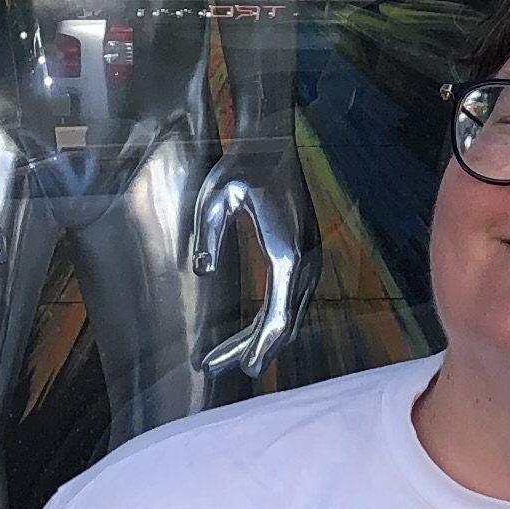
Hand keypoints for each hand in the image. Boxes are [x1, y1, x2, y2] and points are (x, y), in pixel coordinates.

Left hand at [192, 147, 307, 378]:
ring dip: (260, 336)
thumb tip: (201, 271)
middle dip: (251, 348)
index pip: (278, 316)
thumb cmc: (241, 166)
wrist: (272, 139)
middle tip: (215, 366)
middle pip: (283, 322)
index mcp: (285, 253)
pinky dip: (271, 318)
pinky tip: (251, 328)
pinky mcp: (304, 251)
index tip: (241, 369)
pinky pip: (290, 297)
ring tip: (228, 357)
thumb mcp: (215, 197)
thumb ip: (207, 234)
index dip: (258, 346)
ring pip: (289, 312)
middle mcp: (304, 260)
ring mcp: (308, 256)